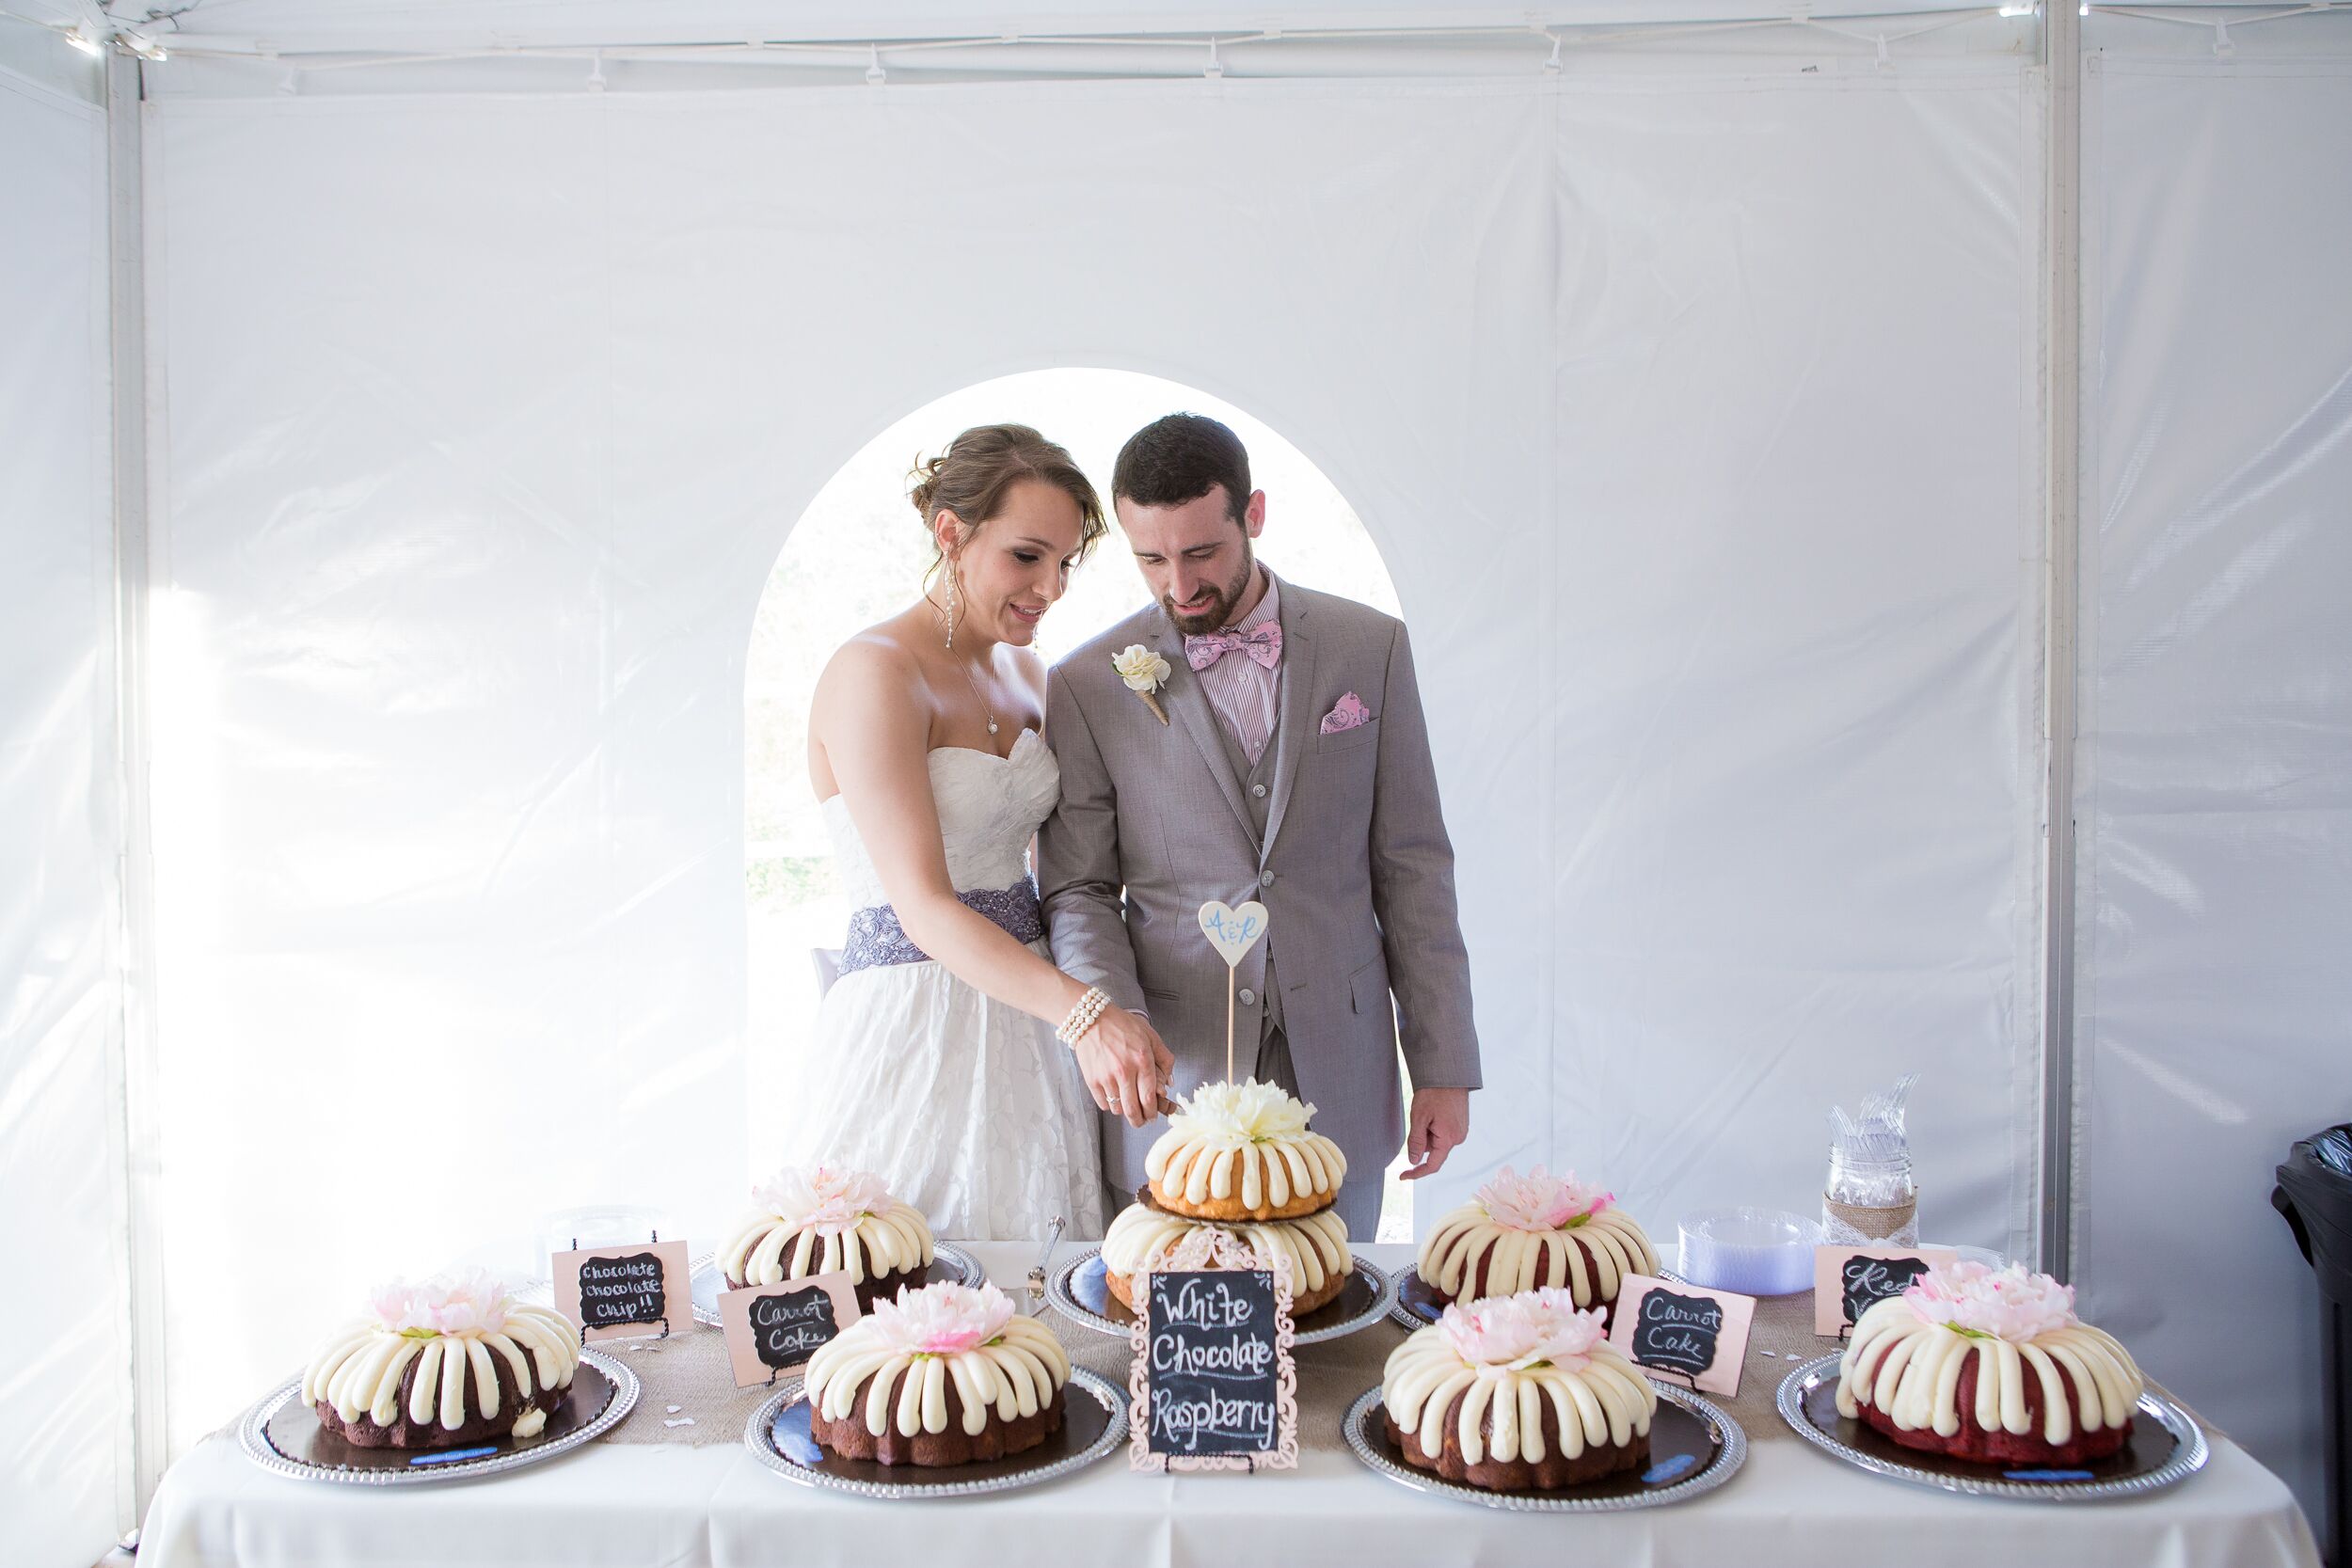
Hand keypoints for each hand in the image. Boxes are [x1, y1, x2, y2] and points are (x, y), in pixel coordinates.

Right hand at [1073, 1007, 1175, 1128]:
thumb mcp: (1151, 1035)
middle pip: (1133, 1110)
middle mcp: (1124, 1072)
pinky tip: (1114, 1097)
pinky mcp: (1092, 1080)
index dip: (1152, 1113)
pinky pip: (1104, 1104)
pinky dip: (1110, 1105)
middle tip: (1141, 1121)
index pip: (1149, 1098)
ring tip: (1127, 1106)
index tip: (1152, 1116)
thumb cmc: (1122, 1025)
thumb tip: (1170, 1083)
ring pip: (1118, 1109)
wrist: (1092, 1019)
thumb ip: (1165, 1059)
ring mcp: (1106, 1077)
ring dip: (1124, 1112)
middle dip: (1139, 1120)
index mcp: (1142, 1061)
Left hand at [1400, 1087, 1469, 1179]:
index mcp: (1449, 1139)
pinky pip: (1443, 1133)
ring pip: (1437, 1141)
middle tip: (1418, 1119)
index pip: (1432, 1165)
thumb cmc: (1434, 1093)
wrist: (1449, 1074)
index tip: (1402, 1176)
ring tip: (1427, 1112)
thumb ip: (1416, 1142)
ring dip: (1428, 1132)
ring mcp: (1461, 1130)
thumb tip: (1414, 1161)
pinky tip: (1433, 1112)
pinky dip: (1434, 1127)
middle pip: (1433, 1151)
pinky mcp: (1460, 1124)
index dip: (1417, 1172)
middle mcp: (1458, 1138)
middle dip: (1422, 1141)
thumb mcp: (1419, 1118)